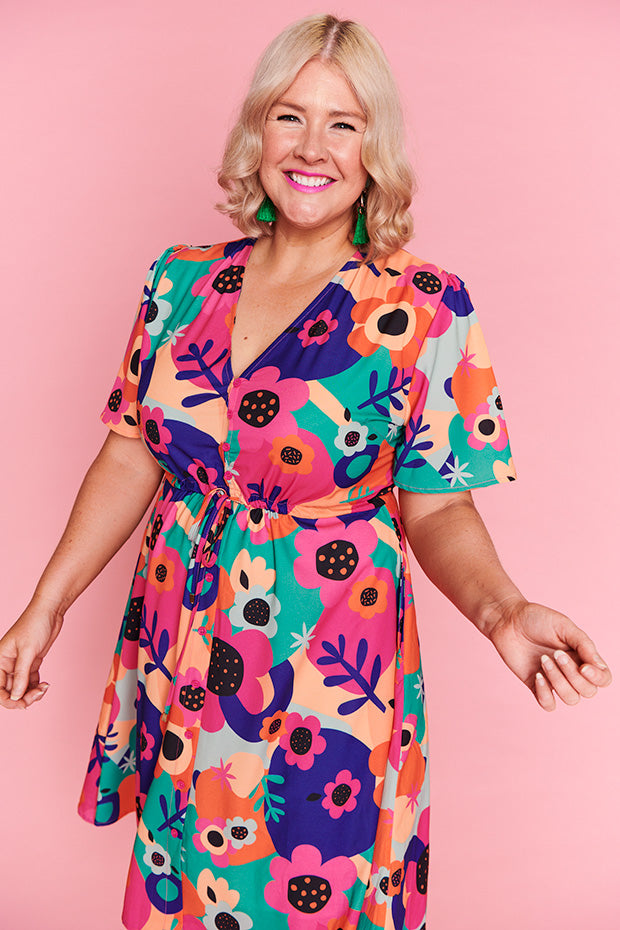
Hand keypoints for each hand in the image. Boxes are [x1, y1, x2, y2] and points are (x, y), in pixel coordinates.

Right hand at [0, 600, 63, 708]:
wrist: (50, 611)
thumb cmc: (34, 625)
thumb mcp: (28, 651)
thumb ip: (20, 675)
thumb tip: (14, 697)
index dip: (8, 700)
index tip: (23, 703)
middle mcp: (7, 664)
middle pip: (10, 690)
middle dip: (23, 697)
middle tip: (38, 695)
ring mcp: (19, 664)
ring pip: (21, 688)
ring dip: (31, 693)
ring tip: (44, 689)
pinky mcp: (31, 662)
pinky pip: (30, 682)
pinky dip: (37, 686)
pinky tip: (45, 685)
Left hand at [488, 600, 611, 710]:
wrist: (508, 620)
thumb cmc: (537, 619)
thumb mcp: (564, 627)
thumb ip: (584, 645)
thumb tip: (599, 667)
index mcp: (583, 656)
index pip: (603, 678)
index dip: (598, 678)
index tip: (584, 667)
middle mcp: (571, 671)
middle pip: (587, 691)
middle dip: (573, 675)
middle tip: (556, 654)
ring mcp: (554, 680)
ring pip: (570, 698)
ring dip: (558, 681)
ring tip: (543, 659)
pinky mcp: (536, 686)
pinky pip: (548, 704)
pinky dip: (545, 693)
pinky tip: (537, 675)